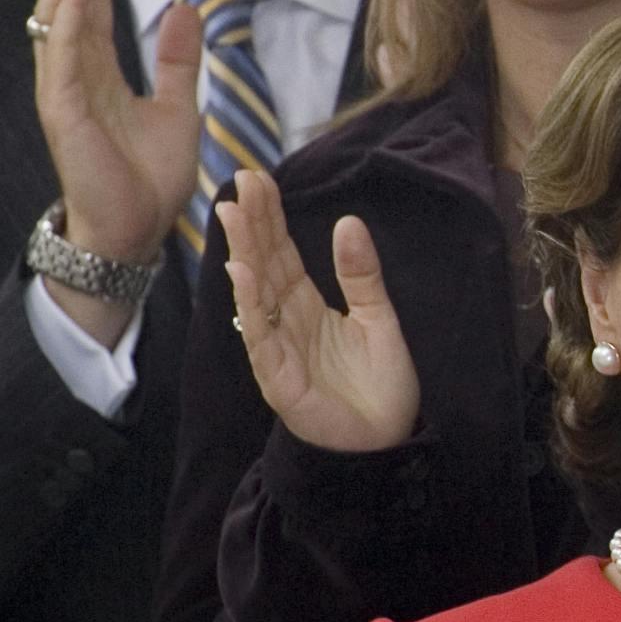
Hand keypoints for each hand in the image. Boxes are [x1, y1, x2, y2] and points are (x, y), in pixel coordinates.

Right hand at [30, 0, 201, 336]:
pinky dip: (70, 9)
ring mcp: (62, 86)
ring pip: (63, 9)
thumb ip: (177, 61)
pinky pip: (62, 48)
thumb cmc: (148, 179)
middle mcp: (73, 69)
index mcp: (99, 67)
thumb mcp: (178, 109)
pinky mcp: (61, 107)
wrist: (134, 233)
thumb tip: (184, 7)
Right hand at [214, 169, 420, 453]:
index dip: (271, 217)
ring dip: (243, 252)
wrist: (386, 442)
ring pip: (255, 293)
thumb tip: (348, 221)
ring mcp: (279, 348)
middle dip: (252, 223)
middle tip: (241, 180)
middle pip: (264, 264)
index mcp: (308, 306)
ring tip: (233, 213)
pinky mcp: (279, 377)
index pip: (282, 252)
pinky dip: (251, 304)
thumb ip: (362, 274)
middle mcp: (286, 322)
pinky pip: (261, 336)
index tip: (258, 179)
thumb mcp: (380, 319)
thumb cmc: (380, 386)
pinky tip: (242, 272)